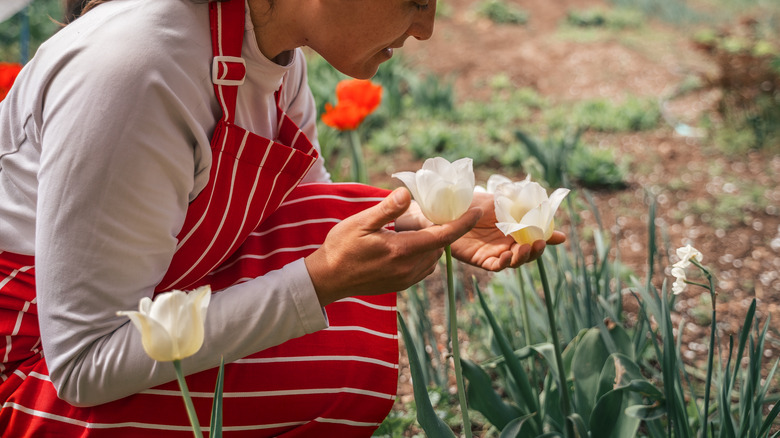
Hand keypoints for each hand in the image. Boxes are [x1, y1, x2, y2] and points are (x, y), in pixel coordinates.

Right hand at [305, 188, 481, 304]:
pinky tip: (407, 245)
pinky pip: (422, 269)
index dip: (462, 224)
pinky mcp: (400, 285)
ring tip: (417, 228)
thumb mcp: (360, 223)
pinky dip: (423, 255)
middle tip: (433, 213)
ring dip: (431, 244)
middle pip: (439, 247)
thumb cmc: (340, 247)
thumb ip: (387, 209)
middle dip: (442, 230)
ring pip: (432, 259)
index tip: (476, 212)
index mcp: (402, 250)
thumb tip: (407, 193)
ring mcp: (405, 279)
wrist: (326, 279)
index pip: (442, 236)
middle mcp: (408, 268)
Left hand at [450, 192, 565, 270]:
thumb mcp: (499, 201)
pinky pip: (496, 266)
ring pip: (515, 261)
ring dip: (523, 257)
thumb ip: (520, 206)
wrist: (447, 210)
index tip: (560, 237)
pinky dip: (504, 263)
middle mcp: (507, 242)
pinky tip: (507, 256)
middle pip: (528, 253)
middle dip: (537, 250)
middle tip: (540, 243)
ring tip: (525, 248)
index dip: (547, 238)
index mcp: (514, 228)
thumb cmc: (472, 203)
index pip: (535, 237)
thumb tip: (545, 206)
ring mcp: (495, 251)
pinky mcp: (481, 259)